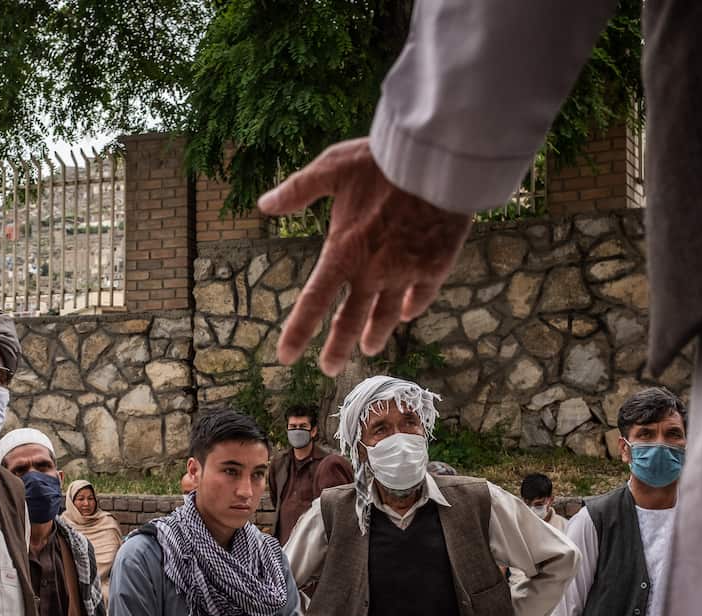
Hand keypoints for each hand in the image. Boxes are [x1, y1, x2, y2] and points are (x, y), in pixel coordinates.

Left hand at [258, 137, 471, 375]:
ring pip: (388, 316)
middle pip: (351, 321)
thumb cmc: (382, 161)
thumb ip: (298, 190)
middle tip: (329, 369)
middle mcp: (373, 272)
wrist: (439, 160)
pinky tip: (407, 314)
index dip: (298, 333)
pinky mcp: (436, 265)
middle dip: (338, 348)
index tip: (286, 358)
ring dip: (376, 334)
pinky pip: (421, 295)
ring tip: (369, 347)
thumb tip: (263, 205)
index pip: (314, 302)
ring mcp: (406, 272)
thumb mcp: (333, 167)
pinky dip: (412, 307)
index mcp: (343, 252)